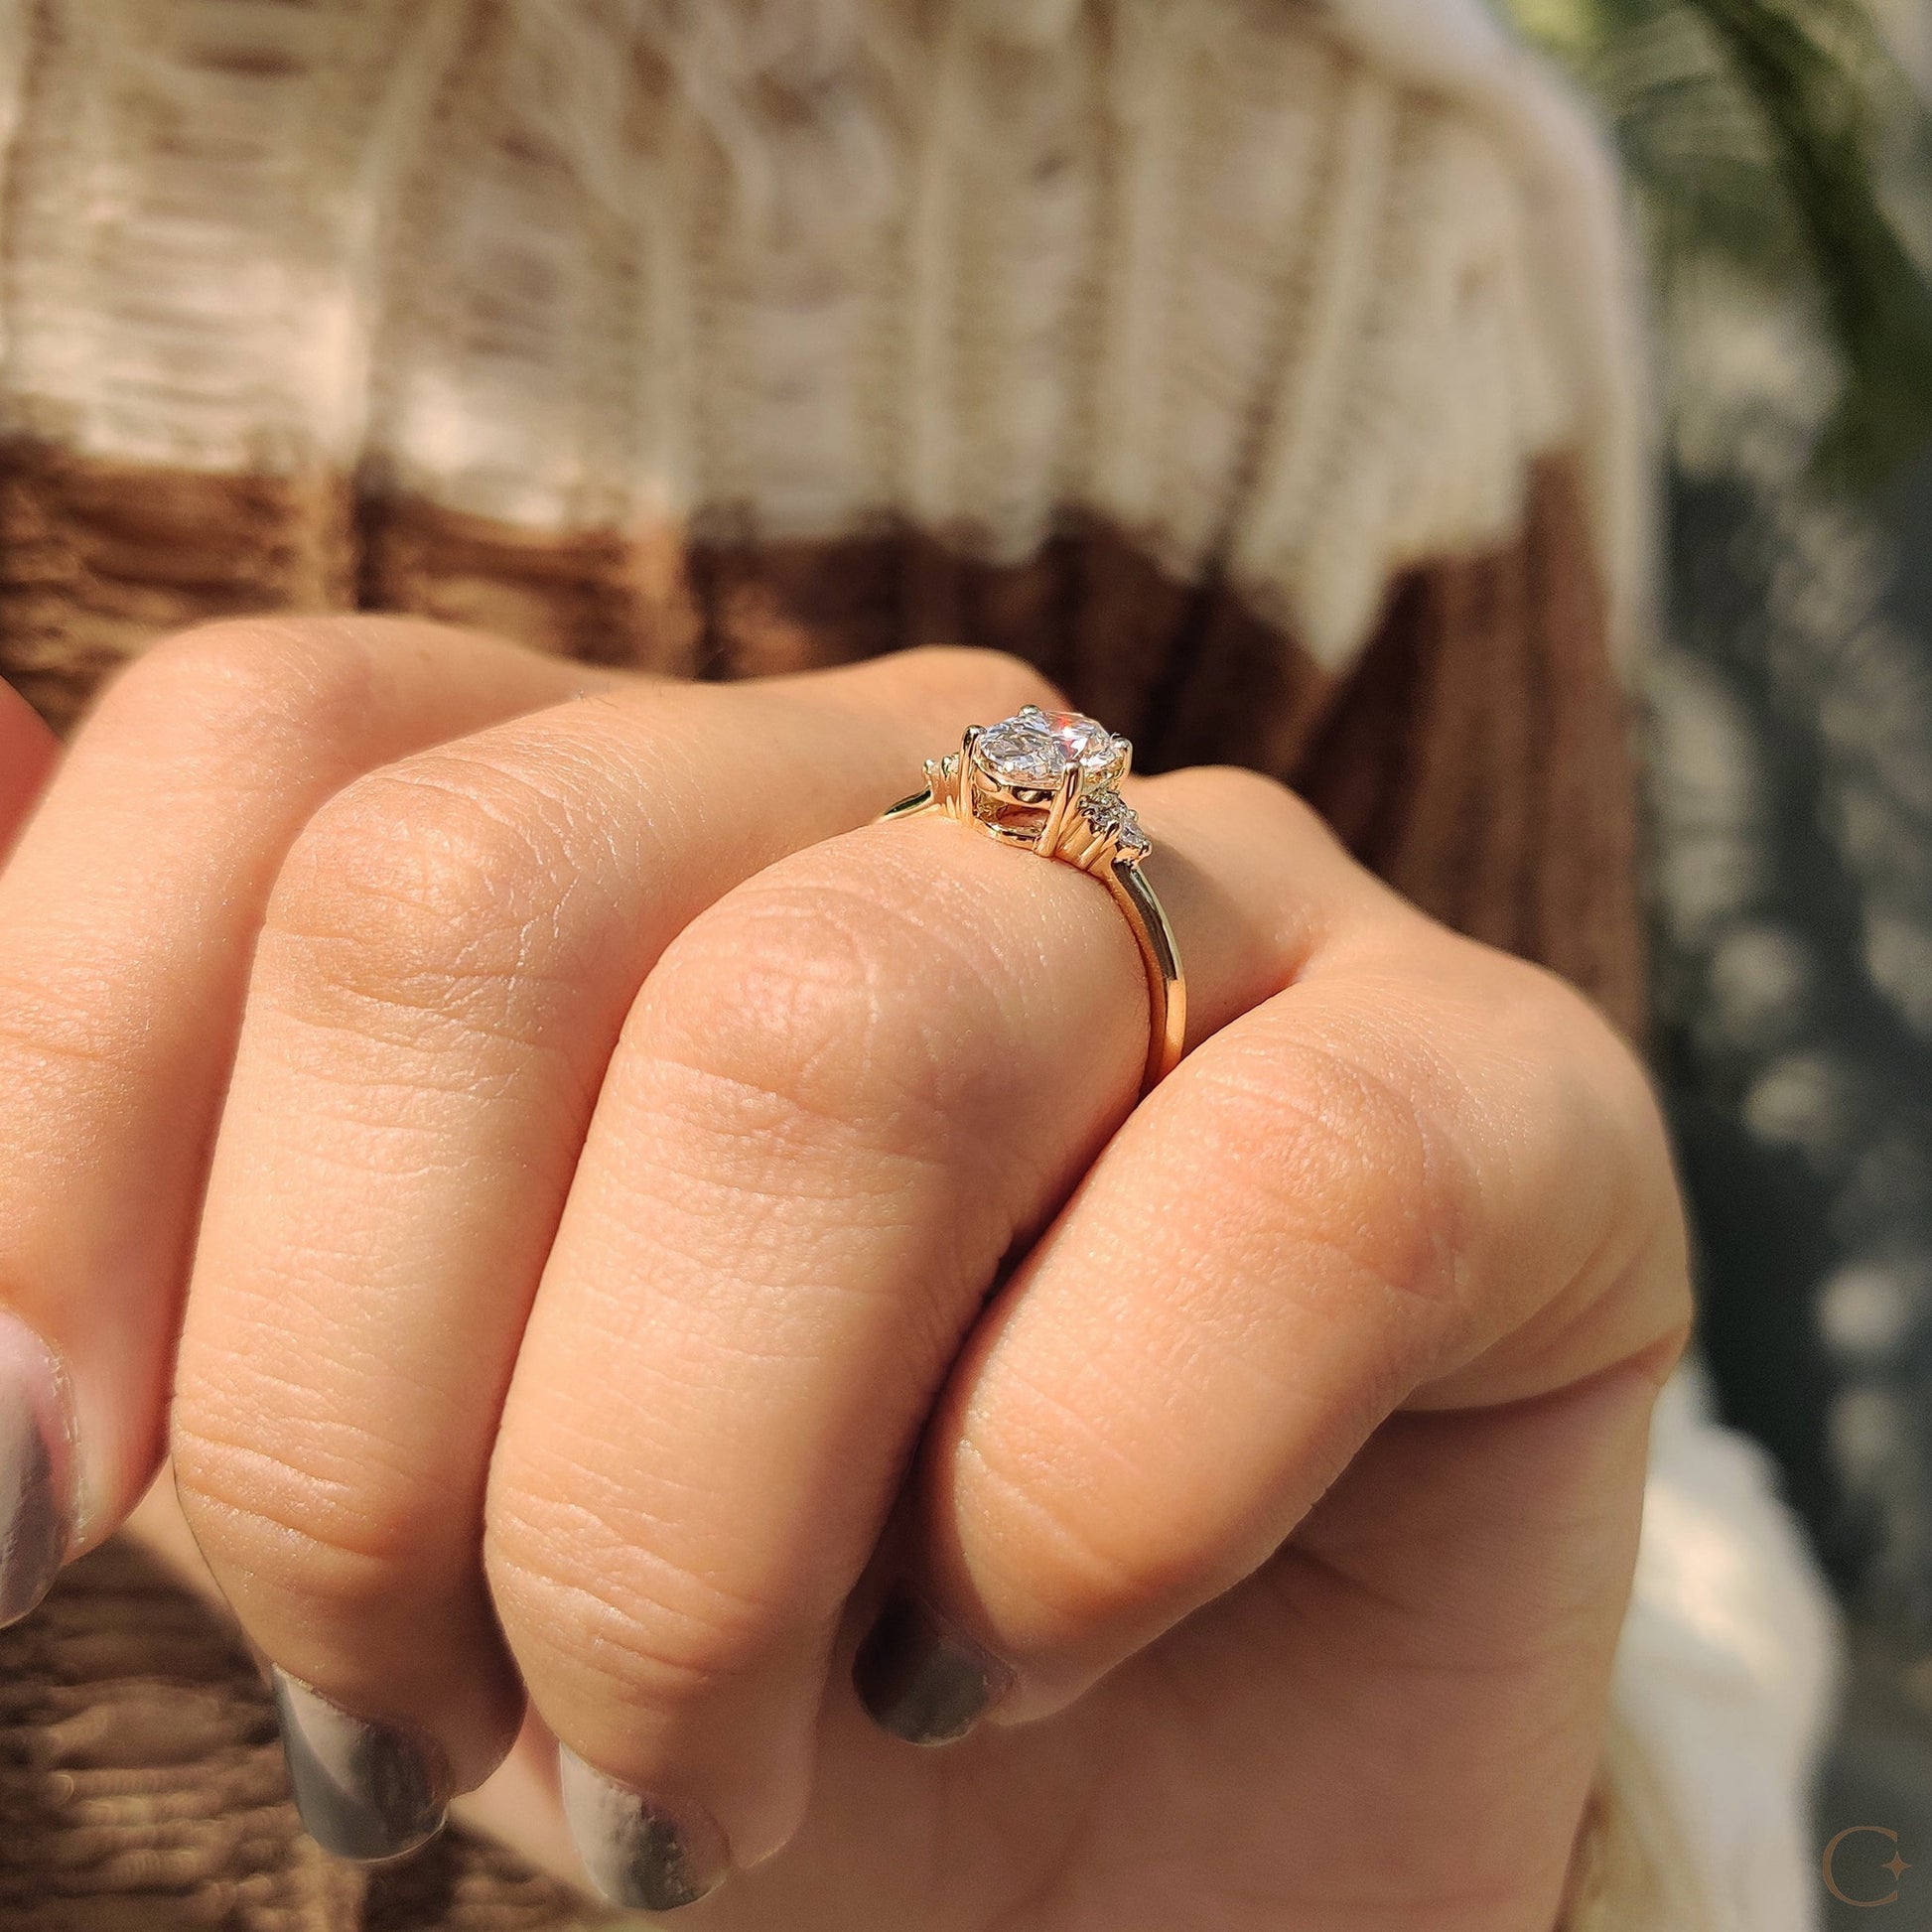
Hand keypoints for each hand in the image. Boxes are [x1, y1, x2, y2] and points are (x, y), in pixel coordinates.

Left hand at [0, 621, 1689, 1930]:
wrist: (1123, 1865)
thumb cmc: (725, 1654)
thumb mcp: (383, 1434)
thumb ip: (158, 1173)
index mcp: (642, 800)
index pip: (269, 757)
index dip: (62, 1134)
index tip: (42, 1517)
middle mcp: (922, 783)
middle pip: (485, 909)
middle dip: (380, 1431)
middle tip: (452, 1731)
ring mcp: (1238, 896)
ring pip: (831, 1048)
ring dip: (686, 1516)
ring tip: (715, 1759)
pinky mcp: (1503, 1098)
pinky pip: (1289, 1199)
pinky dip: (1076, 1505)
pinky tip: (1013, 1643)